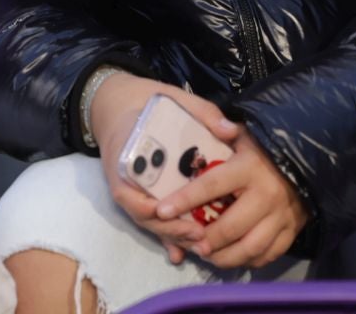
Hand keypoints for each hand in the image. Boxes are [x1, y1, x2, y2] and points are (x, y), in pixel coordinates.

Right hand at [89, 74, 240, 264]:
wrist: (125, 108)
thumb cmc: (150, 106)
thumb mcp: (174, 101)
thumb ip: (202, 113)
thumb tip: (230, 129)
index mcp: (126, 159)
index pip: (129, 194)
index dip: (148, 209)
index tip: (171, 213)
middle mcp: (127, 182)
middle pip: (145, 217)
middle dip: (171, 229)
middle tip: (200, 235)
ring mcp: (136, 192)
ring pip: (153, 224)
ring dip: (175, 236)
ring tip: (203, 245)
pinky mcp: (147, 197)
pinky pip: (156, 221)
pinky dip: (168, 239)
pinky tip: (182, 254)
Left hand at [154, 132, 307, 270]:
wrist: (309, 162)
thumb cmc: (265, 149)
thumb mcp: (246, 134)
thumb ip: (224, 128)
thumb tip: (220, 126)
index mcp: (248, 168)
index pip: (211, 186)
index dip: (185, 200)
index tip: (161, 211)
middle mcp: (266, 195)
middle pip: (230, 227)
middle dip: (205, 240)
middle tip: (188, 243)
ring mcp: (282, 216)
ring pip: (250, 248)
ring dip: (224, 257)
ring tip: (206, 254)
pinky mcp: (293, 231)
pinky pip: (268, 255)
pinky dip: (247, 261)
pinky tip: (231, 257)